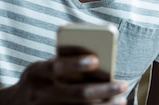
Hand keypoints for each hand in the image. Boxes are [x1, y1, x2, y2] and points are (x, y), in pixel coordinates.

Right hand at [10, 52, 127, 104]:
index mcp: (35, 73)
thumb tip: (99, 63)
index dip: (75, 63)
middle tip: (123, 84)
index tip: (96, 59)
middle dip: (103, 90)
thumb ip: (63, 64)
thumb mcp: (42, 68)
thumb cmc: (38, 80)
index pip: (55, 67)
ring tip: (121, 100)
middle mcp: (39, 94)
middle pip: (76, 94)